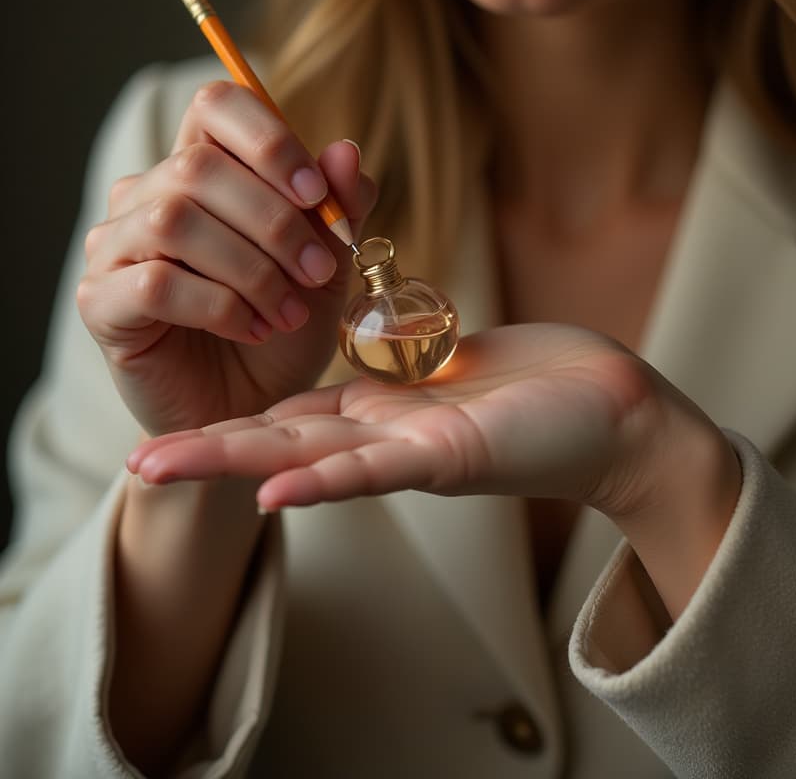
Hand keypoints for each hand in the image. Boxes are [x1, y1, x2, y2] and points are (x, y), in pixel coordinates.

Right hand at [78, 81, 375, 435]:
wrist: (247, 408)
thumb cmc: (281, 327)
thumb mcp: (325, 267)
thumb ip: (336, 209)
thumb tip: (345, 150)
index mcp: (201, 168)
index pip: (215, 104)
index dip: (269, 138)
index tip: (316, 194)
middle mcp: (147, 195)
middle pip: (197, 165)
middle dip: (275, 222)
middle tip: (318, 273)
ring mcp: (115, 246)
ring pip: (175, 220)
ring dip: (249, 269)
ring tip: (286, 311)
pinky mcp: (101, 301)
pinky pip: (155, 283)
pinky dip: (218, 307)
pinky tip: (251, 331)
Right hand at [128, 323, 740, 618]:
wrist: (614, 410)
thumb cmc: (537, 383)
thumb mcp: (448, 368)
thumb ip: (398, 369)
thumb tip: (364, 350)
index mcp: (383, 413)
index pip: (293, 418)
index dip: (234, 423)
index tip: (176, 429)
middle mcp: (386, 438)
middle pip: (281, 442)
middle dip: (208, 450)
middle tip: (135, 464)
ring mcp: (413, 451)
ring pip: (308, 458)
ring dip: (235, 465)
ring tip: (163, 470)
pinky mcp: (451, 454)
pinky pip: (375, 468)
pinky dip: (321, 480)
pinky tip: (271, 493)